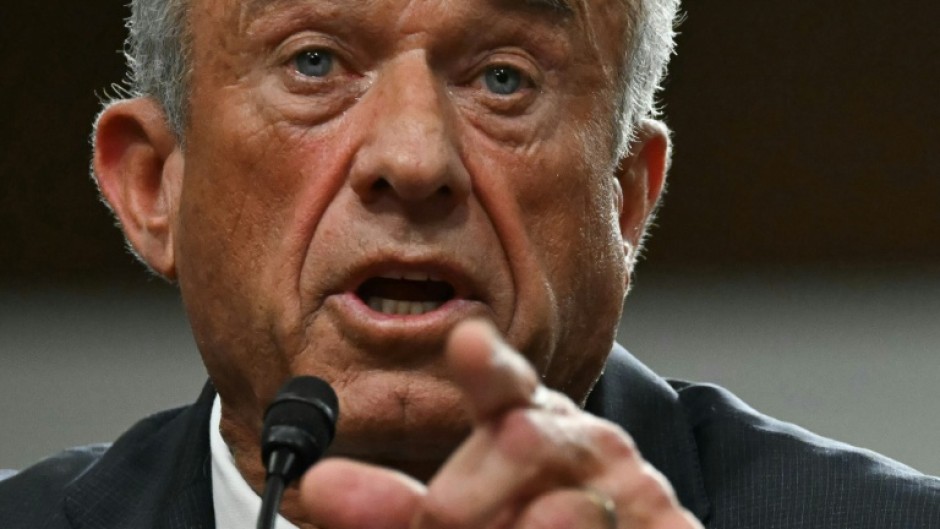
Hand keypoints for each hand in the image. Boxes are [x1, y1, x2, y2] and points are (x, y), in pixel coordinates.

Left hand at [299, 320, 701, 528]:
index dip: (486, 366)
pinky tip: (554, 523)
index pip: (502, 382)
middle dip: (462, 502)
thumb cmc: (515, 522)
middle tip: (440, 521)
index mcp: (518, 420)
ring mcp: (626, 479)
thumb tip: (315, 486)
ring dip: (520, 528)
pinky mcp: (667, 520)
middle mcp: (575, 436)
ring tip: (522, 525)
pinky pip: (610, 527)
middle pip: (519, 444)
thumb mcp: (449, 517)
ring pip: (562, 509)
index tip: (466, 343)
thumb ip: (388, 506)